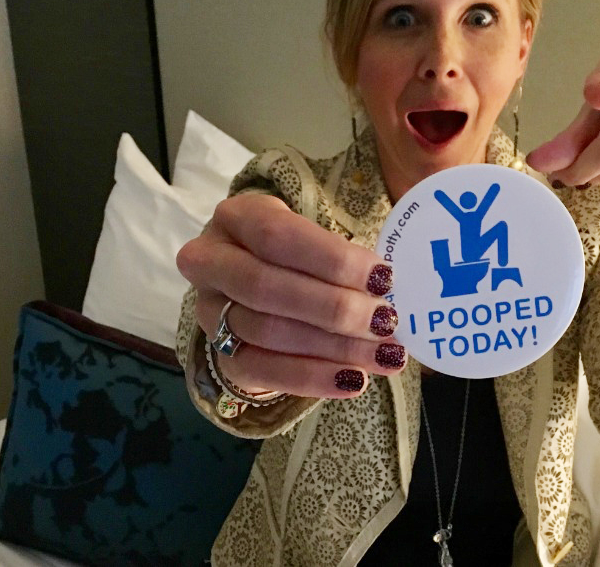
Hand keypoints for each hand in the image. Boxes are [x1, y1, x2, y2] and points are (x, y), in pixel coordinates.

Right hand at [176, 193, 404, 399]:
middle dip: (334, 308)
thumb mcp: (314, 236)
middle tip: (386, 322)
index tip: (384, 278)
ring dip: (333, 347)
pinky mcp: (221, 355)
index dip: (332, 259)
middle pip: (266, 286)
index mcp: (236, 218)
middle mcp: (210, 261)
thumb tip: (391, 284)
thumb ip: (345, 253)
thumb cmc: (297, 255)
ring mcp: (209, 311)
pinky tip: (355, 380)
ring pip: (267, 332)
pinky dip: (314, 378)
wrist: (257, 291)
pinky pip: (264, 371)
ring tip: (384, 355)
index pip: (277, 235)